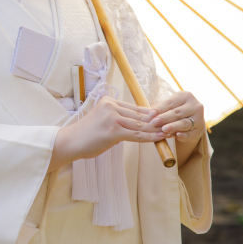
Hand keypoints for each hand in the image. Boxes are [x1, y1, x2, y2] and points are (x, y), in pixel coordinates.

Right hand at [49, 97, 163, 170]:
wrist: (71, 142)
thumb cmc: (86, 134)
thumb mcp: (102, 121)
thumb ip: (118, 120)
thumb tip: (137, 124)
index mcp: (108, 101)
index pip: (135, 108)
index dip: (150, 114)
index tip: (163, 119)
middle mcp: (111, 106)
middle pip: (139, 115)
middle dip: (156, 122)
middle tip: (171, 126)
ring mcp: (111, 118)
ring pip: (140, 125)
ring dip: (156, 130)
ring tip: (169, 133)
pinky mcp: (113, 131)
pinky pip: (136, 135)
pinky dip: (149, 137)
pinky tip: (159, 139)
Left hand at [150, 91, 204, 143]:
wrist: (191, 120)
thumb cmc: (175, 110)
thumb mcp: (169, 105)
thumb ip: (160, 107)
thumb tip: (149, 113)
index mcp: (186, 96)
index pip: (170, 103)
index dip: (159, 109)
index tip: (150, 115)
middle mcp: (195, 106)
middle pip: (177, 113)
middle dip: (164, 118)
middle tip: (153, 123)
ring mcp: (199, 119)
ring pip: (184, 123)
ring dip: (173, 126)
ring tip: (164, 129)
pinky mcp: (200, 130)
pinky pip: (191, 134)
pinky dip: (184, 135)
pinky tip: (177, 136)